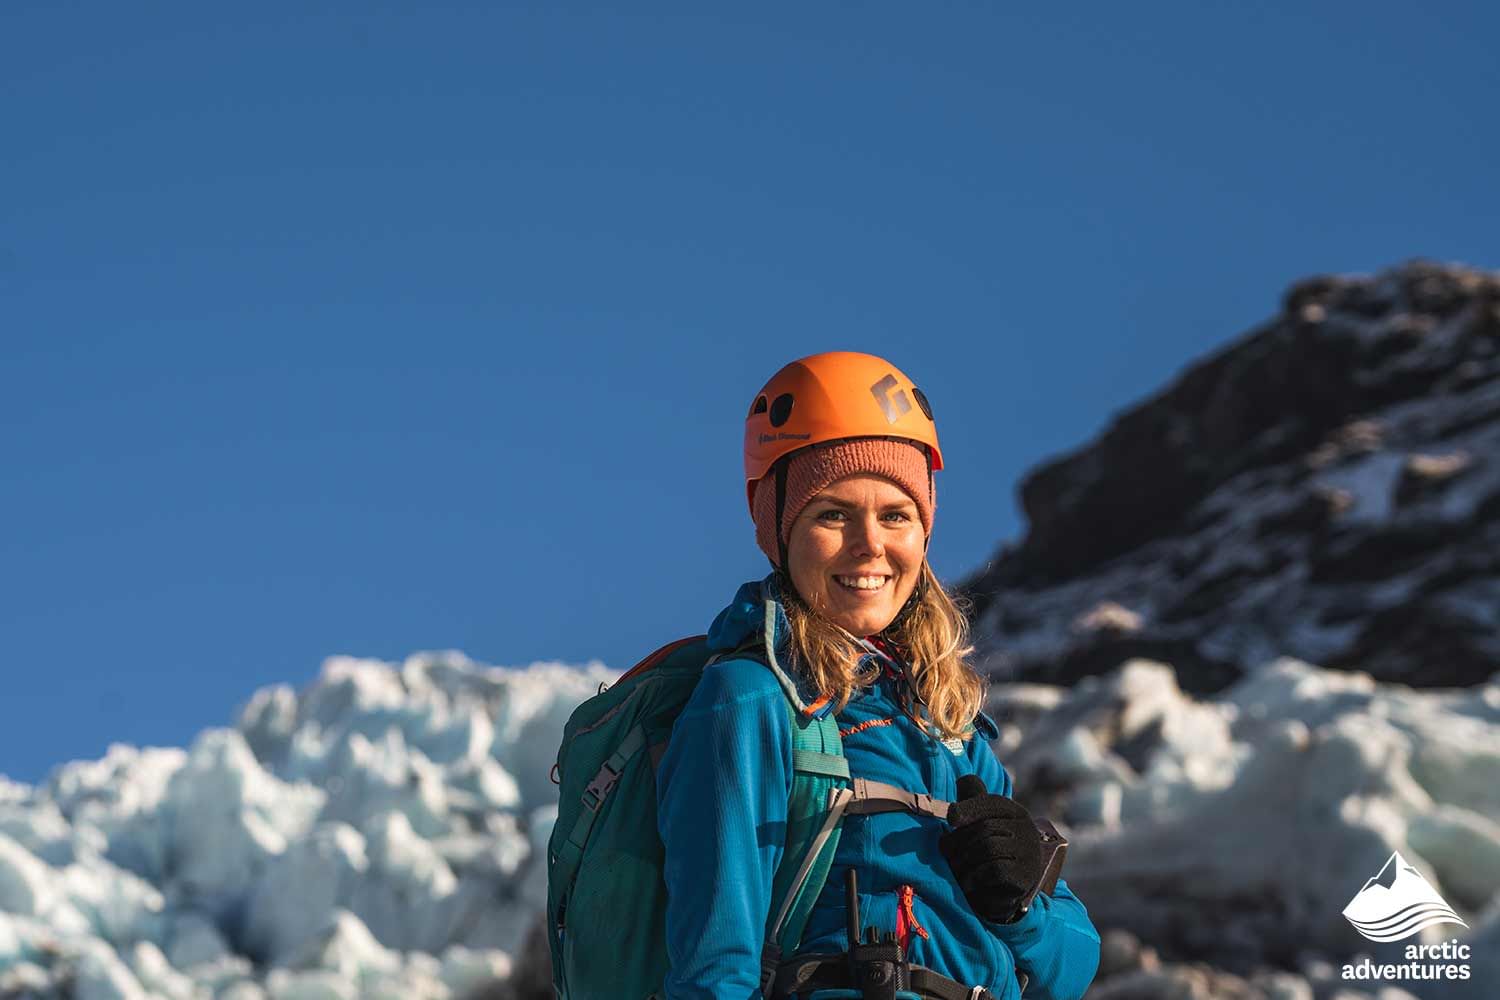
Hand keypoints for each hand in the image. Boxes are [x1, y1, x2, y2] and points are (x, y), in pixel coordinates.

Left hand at [938, 775, 1042, 924]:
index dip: (968, 808)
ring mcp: (1028, 854)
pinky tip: (968, 882)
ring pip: (987, 848)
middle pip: (983, 828)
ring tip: (955, 868)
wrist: (1007, 893)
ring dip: (964, 860)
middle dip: (958, 841)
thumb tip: (964, 779)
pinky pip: (993, 869)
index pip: (990, 803)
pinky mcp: (1024, 876)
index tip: (951, 818)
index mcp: (1015, 813)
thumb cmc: (989, 853)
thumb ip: (974, 803)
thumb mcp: (982, 825)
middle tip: (945, 852)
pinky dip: (975, 876)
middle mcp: (1026, 830)